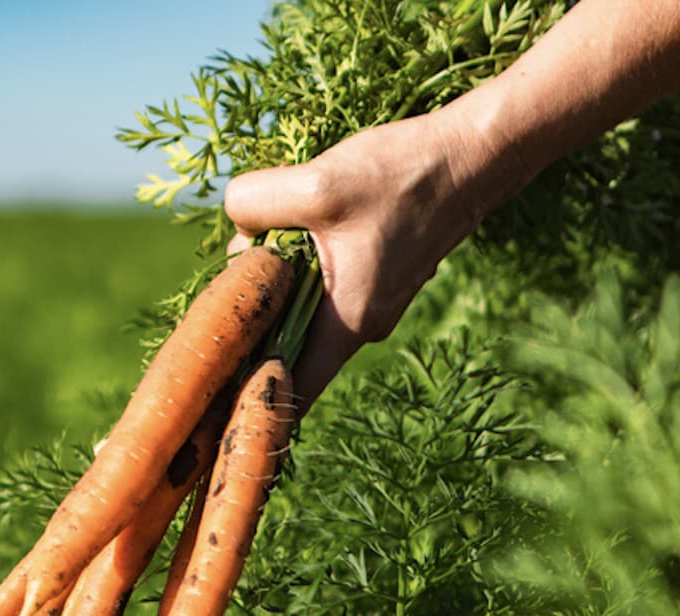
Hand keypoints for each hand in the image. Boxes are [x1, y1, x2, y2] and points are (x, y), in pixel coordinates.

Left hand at [225, 107, 498, 410]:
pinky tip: (290, 226)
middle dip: (250, 314)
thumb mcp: (317, 183)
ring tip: (263, 235)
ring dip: (273, 280)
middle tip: (230, 271)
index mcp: (347, 324)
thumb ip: (256, 206)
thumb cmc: (402, 174)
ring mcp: (367, 305)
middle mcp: (358, 327)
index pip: (288, 391)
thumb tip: (233, 228)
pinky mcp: (370, 279)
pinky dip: (295, 265)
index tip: (211, 385)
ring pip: (298, 308)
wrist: (469, 156)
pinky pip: (317, 286)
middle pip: (284, 342)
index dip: (244, 396)